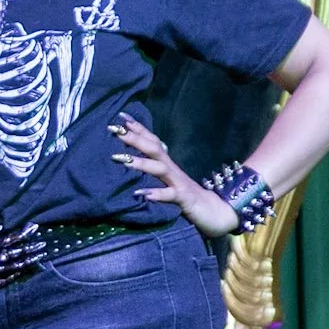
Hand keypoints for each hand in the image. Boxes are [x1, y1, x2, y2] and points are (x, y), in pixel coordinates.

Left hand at [110, 115, 239, 236]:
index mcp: (167, 164)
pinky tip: (141, 194)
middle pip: (154, 149)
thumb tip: (130, 161)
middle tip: (115, 130)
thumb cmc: (185, 196)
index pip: (152, 141)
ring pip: (160, 169)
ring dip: (141, 163)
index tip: (120, 116)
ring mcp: (178, 183)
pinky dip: (156, 194)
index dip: (138, 128)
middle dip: (135, 139)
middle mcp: (172, 169)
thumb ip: (153, 171)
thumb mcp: (167, 181)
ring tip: (123, 161)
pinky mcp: (184, 199)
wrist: (213, 212)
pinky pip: (170, 195)